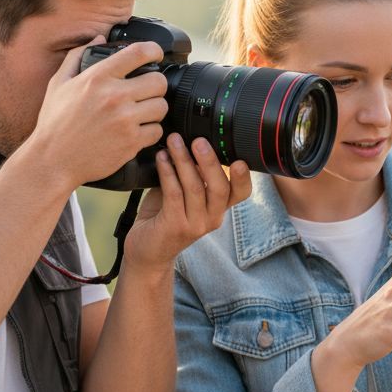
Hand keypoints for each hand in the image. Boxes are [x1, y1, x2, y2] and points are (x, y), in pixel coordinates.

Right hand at [20, 37, 169, 188]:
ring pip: (161, 107)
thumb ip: (77, 56)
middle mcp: (114, 96)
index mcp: (98, 78)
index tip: (155, 55)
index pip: (139, 53)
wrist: (53, 160)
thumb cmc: (54, 123)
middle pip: (159, 82)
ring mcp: (125, 121)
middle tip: (147, 91)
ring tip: (141, 113)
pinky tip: (136, 131)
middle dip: (156, 86)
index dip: (153, 51)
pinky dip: (150, 132)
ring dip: (154, 109)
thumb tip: (98, 38)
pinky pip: (157, 131)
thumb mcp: (59, 83)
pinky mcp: (131, 143)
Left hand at [123, 133, 251, 272]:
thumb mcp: (185, 193)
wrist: (148, 251)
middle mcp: (212, 218)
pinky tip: (161, 158)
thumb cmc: (165, 216)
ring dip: (183, 160)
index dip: (244, 177)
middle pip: (219, 187)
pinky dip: (167, 172)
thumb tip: (190, 141)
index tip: (239, 160)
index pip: (242, 192)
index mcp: (219, 208)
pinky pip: (173, 194)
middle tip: (198, 141)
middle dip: (209, 161)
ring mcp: (195, 225)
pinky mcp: (174, 226)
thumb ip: (192, 173)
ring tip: (174, 141)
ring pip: (194, 187)